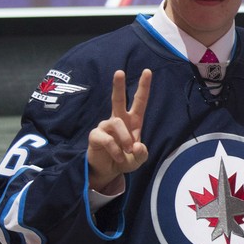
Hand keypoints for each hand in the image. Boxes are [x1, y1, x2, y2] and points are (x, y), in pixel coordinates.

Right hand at [87, 69, 151, 191]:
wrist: (108, 172)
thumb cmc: (125, 160)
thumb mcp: (138, 160)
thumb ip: (141, 154)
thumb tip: (137, 145)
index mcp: (133, 121)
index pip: (139, 101)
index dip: (143, 87)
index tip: (147, 71)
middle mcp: (118, 120)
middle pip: (118, 99)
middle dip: (118, 85)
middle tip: (120, 72)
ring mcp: (105, 126)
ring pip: (116, 123)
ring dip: (125, 139)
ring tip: (127, 152)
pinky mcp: (96, 135)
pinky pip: (108, 139)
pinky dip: (116, 150)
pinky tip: (118, 157)